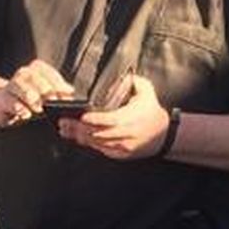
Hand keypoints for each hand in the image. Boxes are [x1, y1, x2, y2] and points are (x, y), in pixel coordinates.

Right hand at [0, 58, 74, 128]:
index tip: (66, 93)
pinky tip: (25, 113)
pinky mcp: (1, 100)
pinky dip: (16, 106)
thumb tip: (70, 91)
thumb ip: (58, 93)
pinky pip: (7, 100)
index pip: (46, 70)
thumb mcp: (45, 97)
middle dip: (44, 87)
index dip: (57, 81)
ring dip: (29, 95)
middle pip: (32, 75)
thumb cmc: (28, 102)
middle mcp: (22, 75)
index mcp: (35, 71)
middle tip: (53, 100)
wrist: (2, 106)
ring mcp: (10, 87)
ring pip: (18, 84)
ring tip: (39, 108)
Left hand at [57, 73, 171, 159]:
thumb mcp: (146, 91)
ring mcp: (124, 146)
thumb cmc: (152, 111)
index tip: (81, 116)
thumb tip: (123, 74)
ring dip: (80, 137)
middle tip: (63, 122)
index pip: (111, 120)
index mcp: (132, 118)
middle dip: (79, 129)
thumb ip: (134, 81)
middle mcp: (127, 134)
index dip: (95, 120)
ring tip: (65, 130)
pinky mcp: (122, 154)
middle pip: (99, 133)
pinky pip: (102, 150)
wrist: (165, 135)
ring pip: (98, 144)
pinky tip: (77, 137)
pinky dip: (89, 144)